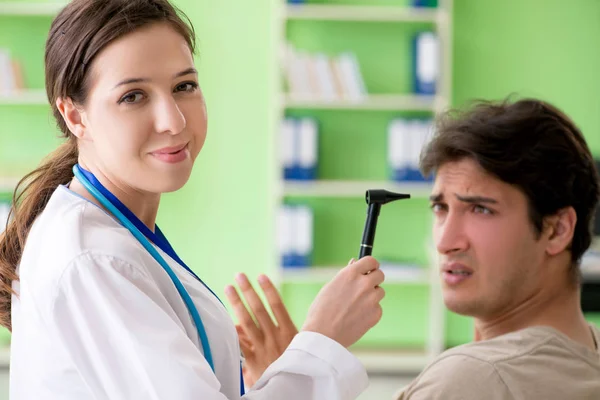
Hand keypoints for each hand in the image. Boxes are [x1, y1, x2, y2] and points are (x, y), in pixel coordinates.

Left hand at [225, 273, 297, 387]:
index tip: (261, 276)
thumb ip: (284, 333)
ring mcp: (263, 349)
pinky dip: (232, 332)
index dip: (269, 289)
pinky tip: (223, 320)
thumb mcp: (297, 348)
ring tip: (229, 288)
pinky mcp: (253, 362)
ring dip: (237, 303)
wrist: (295, 390)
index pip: (277, 305)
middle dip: (248, 291)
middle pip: (258, 309)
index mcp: (289, 332)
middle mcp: (275, 338)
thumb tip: (277, 316)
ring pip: (247, 322)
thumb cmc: (297, 367)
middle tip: (239, 276)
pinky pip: (240, 344)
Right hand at [302, 256, 384, 347]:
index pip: (371, 260)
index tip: (370, 269)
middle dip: (374, 279)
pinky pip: (378, 308)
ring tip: (356, 306)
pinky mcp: (376, 314)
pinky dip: (370, 311)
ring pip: (380, 292)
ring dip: (372, 296)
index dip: (371, 265)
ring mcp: (371, 299)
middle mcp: (363, 284)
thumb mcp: (330, 286)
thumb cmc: (322, 310)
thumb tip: (355, 263)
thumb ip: (346, 274)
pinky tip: (357, 317)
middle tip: (365, 288)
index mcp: (350, 273)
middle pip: (380, 275)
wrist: (323, 335)